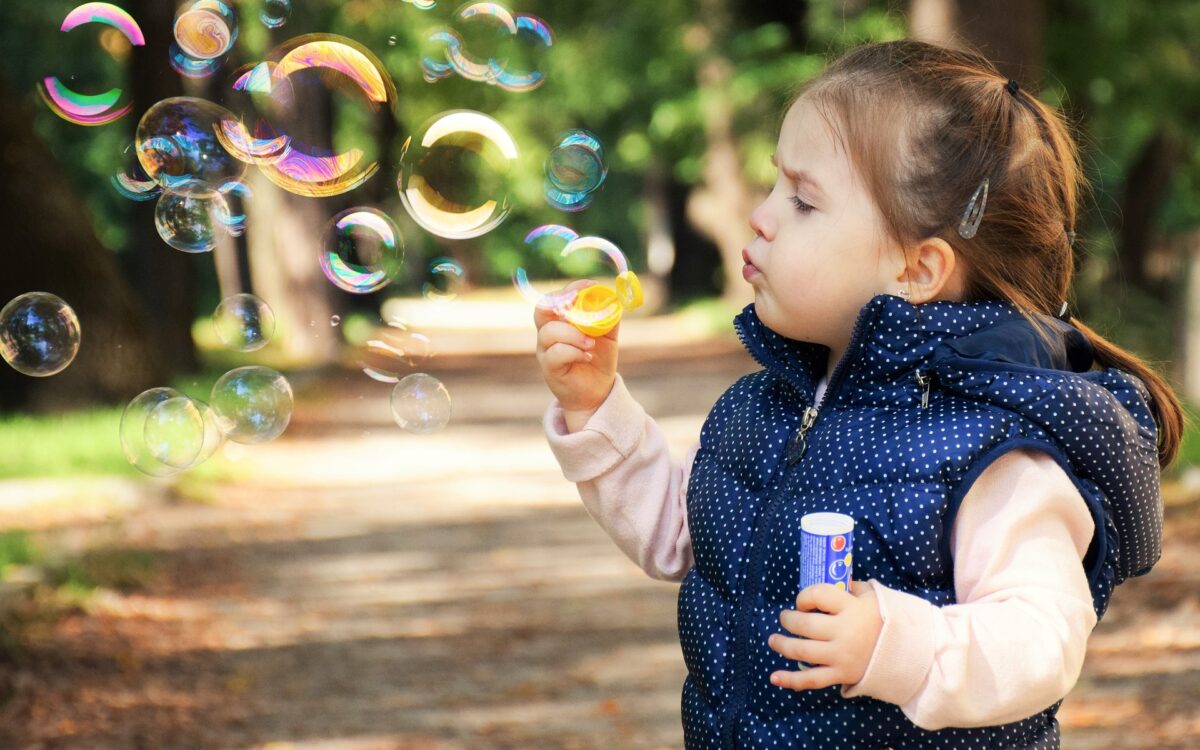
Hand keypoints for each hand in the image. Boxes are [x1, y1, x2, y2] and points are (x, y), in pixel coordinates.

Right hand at [534, 280, 619, 422]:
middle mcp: (548, 332)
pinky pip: (555, 354)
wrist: (596, 391)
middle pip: (542, 309)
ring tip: (591, 343)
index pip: (556, 297)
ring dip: (573, 334)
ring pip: (549, 332)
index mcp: (560, 320)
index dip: (571, 288)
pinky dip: (573, 352)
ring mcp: (546, 350)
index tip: (590, 286)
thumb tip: (614, 298)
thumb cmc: (598, 359)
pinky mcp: (549, 368)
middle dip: (560, 302)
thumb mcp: (608, 335)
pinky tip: (587, 356)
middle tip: (578, 304)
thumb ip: (609, 316)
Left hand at [766, 580, 882, 690]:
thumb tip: (833, 579)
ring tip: (773, 640)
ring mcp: (842, 655)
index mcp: (852, 608)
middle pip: (805, 625)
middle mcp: (844, 632)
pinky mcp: (841, 674)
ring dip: (782, 645)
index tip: (803, 602)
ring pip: (802, 651)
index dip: (804, 596)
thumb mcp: (874, 597)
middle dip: (789, 620)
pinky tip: (774, 677)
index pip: (817, 595)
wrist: (908, 653)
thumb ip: (852, 588)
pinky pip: (811, 680)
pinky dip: (791, 680)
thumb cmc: (886, 621)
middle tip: (784, 618)